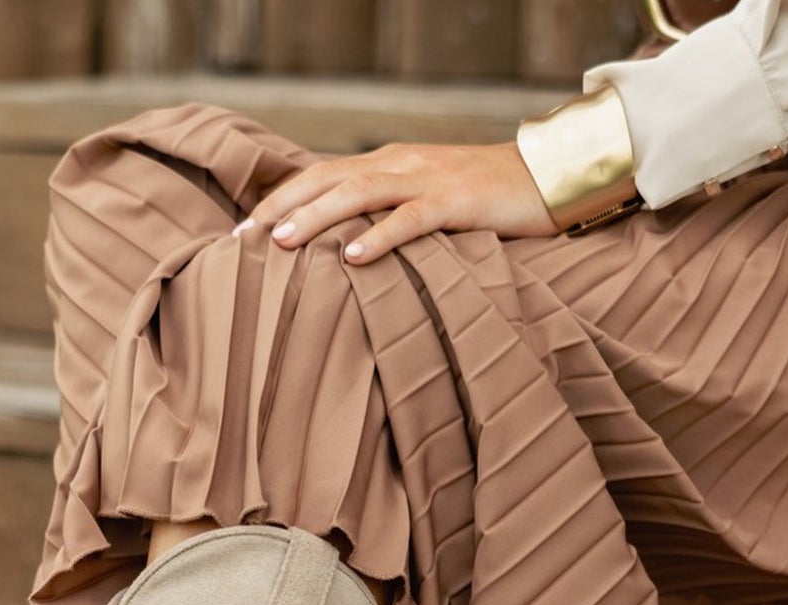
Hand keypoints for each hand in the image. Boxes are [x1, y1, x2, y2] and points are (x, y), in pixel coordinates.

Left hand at [239, 141, 559, 262]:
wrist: (546, 179)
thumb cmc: (482, 202)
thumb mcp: (423, 204)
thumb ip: (383, 218)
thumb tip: (336, 253)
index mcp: (386, 164)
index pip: (319, 177)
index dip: (279, 201)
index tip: (241, 232)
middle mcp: (398, 164)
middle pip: (327, 179)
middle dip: (282, 208)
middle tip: (243, 239)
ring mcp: (427, 180)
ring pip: (359, 193)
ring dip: (317, 217)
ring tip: (282, 243)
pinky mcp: (457, 201)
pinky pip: (410, 219)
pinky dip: (379, 237)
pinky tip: (352, 256)